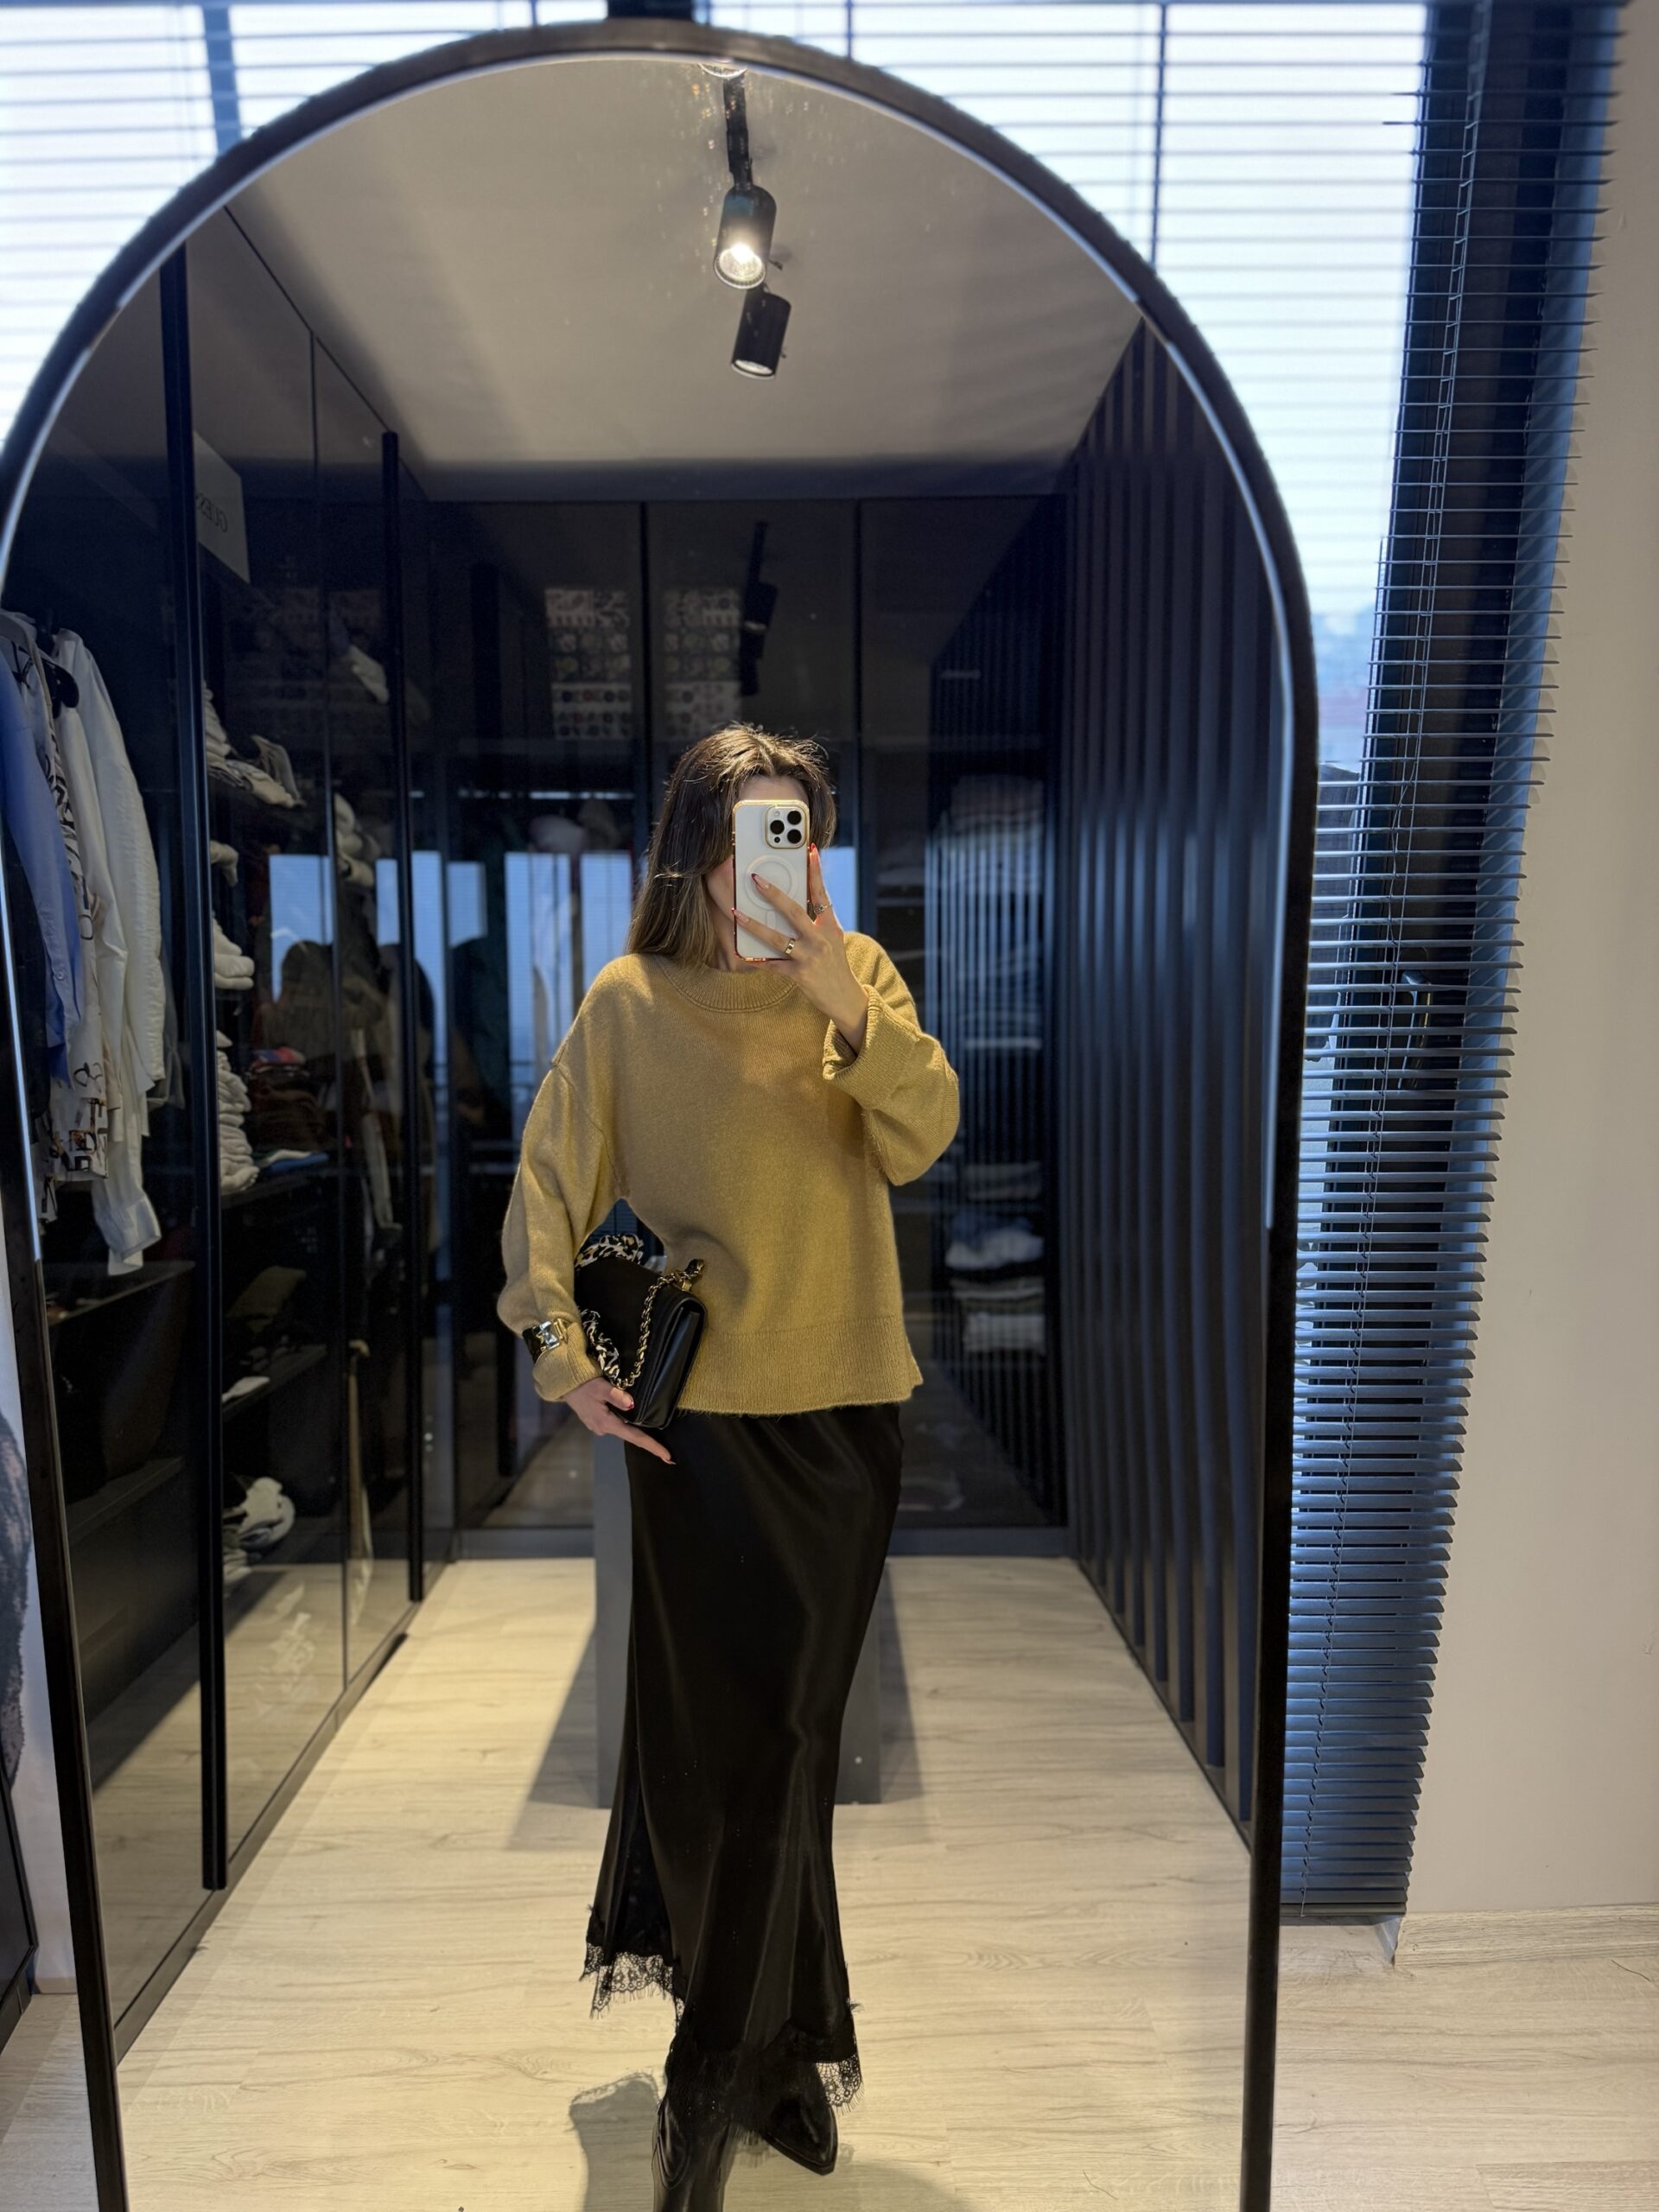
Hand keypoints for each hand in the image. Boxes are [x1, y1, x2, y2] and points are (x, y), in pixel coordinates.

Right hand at [563, 1374, 674, 1463]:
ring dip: (637, 1433)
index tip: (668, 1457)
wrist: (562, 1384)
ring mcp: (599, 1426)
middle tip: (666, 1454)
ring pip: (623, 1430)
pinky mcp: (596, 1420)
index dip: (652, 1446)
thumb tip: (631, 1404)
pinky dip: (626, 1425)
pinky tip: (635, 1423)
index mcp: (606, 1423)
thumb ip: (616, 1395)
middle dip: (648, 1443)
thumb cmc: (582, 1383)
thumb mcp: (599, 1386)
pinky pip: (616, 1424)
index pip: (635, 1437)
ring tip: (655, 1442)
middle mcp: (603, 1428)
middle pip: (631, 1436)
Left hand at [737, 844, 868, 1050]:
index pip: (821, 894)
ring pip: (776, 938)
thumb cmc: (835, 965)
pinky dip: (756, 959)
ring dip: (753, 925)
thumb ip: (817, 921)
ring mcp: (809, 957)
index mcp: (830, 926)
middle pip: (794, 911)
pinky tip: (741, 953)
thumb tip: (794, 903)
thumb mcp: (833, 939)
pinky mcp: (799, 975)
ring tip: (736, 913)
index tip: (809, 851)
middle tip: (756, 878)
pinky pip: (772, 964)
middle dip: (773, 894)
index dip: (815, 872)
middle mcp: (820, 939)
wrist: (845, 997)